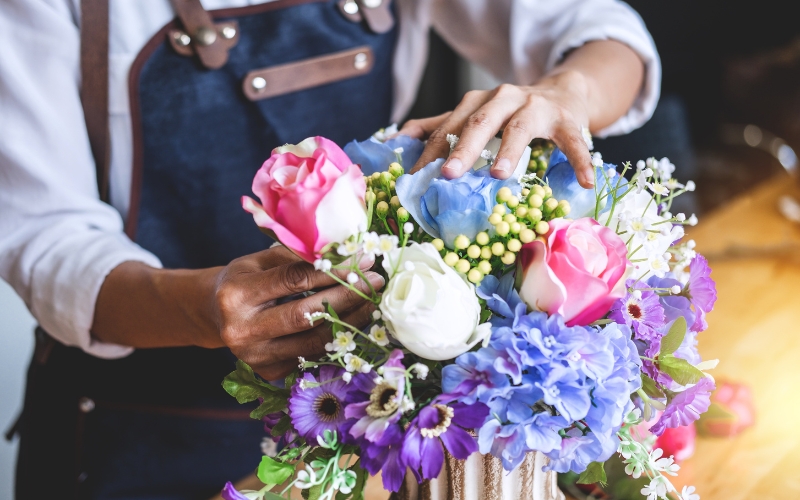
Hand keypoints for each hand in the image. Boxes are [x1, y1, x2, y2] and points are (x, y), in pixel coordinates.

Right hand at [212, 246, 383, 379]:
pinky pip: (312, 355)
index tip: (363, 260)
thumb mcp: (259, 260)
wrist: (215, 315)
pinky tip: (355, 322)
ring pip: (314, 341)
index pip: (294, 280)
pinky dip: (336, 338)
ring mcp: (255, 357)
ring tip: (372, 302)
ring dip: (350, 321)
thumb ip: (296, 257)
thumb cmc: (244, 280)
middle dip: (347, 297)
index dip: (333, 270)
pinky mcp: (269, 372)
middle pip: (306, 315)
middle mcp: (242, 330)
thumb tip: (345, 252)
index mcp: (236, 294)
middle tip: (375, 282)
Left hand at [398, 71, 594, 187]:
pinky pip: (573, 141)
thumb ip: (440, 125)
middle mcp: (504, 99)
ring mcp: (537, 107)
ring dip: (509, 151)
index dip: (431, 151)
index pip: (449, 126)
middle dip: (462, 147)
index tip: (414, 177)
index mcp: (478, 101)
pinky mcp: (567, 120)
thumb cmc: (512, 112)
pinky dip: (579, 160)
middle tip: (448, 174)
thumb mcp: (475, 114)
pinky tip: (584, 181)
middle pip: (480, 122)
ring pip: (520, 127)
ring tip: (499, 175)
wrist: (563, 92)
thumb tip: (398, 137)